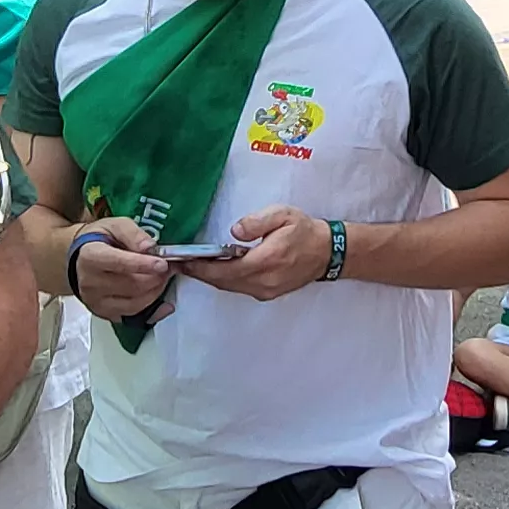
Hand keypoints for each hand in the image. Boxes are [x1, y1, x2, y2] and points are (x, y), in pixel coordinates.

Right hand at [65, 217, 173, 321]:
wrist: (80, 259)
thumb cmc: (99, 240)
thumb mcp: (114, 226)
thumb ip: (133, 234)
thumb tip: (149, 247)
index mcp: (91, 258)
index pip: (119, 264)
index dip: (143, 265)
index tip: (162, 264)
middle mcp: (91, 283)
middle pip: (132, 285)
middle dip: (156, 277)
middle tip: (167, 267)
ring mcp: (97, 302)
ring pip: (136, 303)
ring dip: (156, 291)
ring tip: (161, 277)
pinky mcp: (105, 314)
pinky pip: (134, 316)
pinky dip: (153, 309)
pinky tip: (162, 300)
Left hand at [177, 205, 329, 300]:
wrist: (327, 252)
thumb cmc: (305, 231)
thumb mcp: (282, 215)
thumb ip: (256, 222)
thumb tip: (234, 232)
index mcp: (266, 261)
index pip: (225, 269)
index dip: (201, 268)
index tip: (183, 262)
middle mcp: (264, 281)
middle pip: (223, 282)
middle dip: (200, 273)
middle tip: (181, 263)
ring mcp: (266, 290)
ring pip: (230, 286)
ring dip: (211, 277)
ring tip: (194, 265)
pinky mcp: (268, 293)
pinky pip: (240, 288)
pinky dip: (225, 280)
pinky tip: (217, 269)